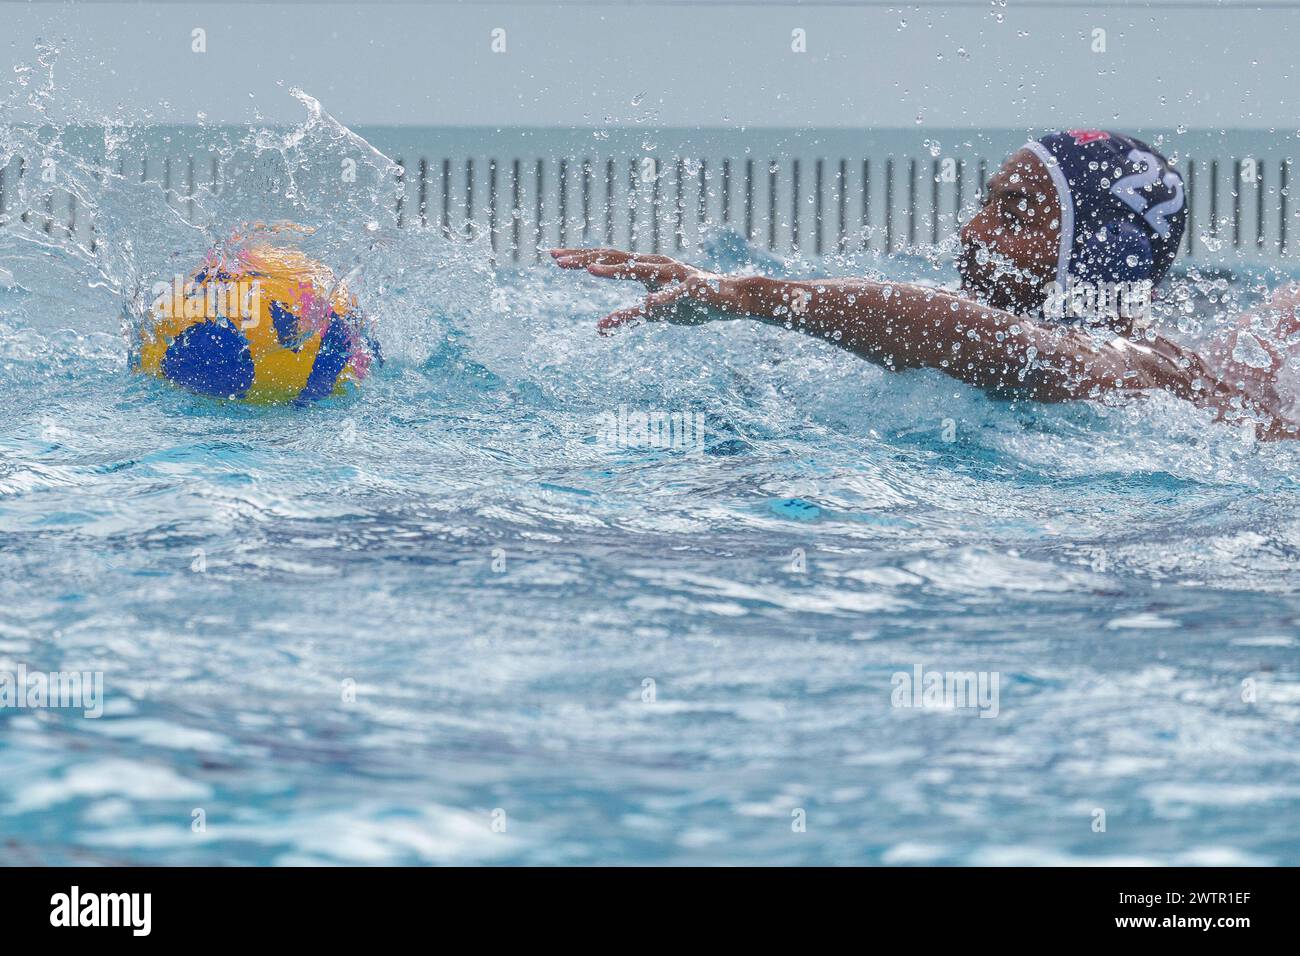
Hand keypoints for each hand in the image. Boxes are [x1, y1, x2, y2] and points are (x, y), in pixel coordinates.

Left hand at [549, 247, 729, 333]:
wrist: (732, 298)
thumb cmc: (690, 302)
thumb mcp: (653, 313)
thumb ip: (625, 317)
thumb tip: (597, 329)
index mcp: (643, 268)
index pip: (606, 258)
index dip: (580, 256)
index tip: (552, 256)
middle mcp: (655, 265)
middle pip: (615, 257)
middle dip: (586, 258)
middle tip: (558, 261)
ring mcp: (673, 275)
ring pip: (641, 270)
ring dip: (616, 270)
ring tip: (591, 271)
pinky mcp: (693, 289)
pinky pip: (675, 294)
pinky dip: (661, 297)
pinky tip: (648, 302)